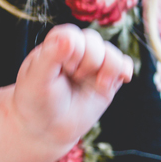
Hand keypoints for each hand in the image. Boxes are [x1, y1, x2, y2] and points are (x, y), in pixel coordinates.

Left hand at [14, 24, 132, 146]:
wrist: (47, 128)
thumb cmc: (35, 101)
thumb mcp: (37, 79)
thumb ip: (51, 56)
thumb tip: (69, 38)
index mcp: (54, 46)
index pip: (72, 34)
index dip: (73, 49)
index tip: (64, 68)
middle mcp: (75, 53)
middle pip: (94, 41)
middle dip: (89, 60)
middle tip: (75, 77)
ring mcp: (92, 67)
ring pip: (111, 52)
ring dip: (109, 67)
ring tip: (98, 84)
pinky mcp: (107, 81)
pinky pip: (124, 65)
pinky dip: (125, 70)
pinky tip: (121, 79)